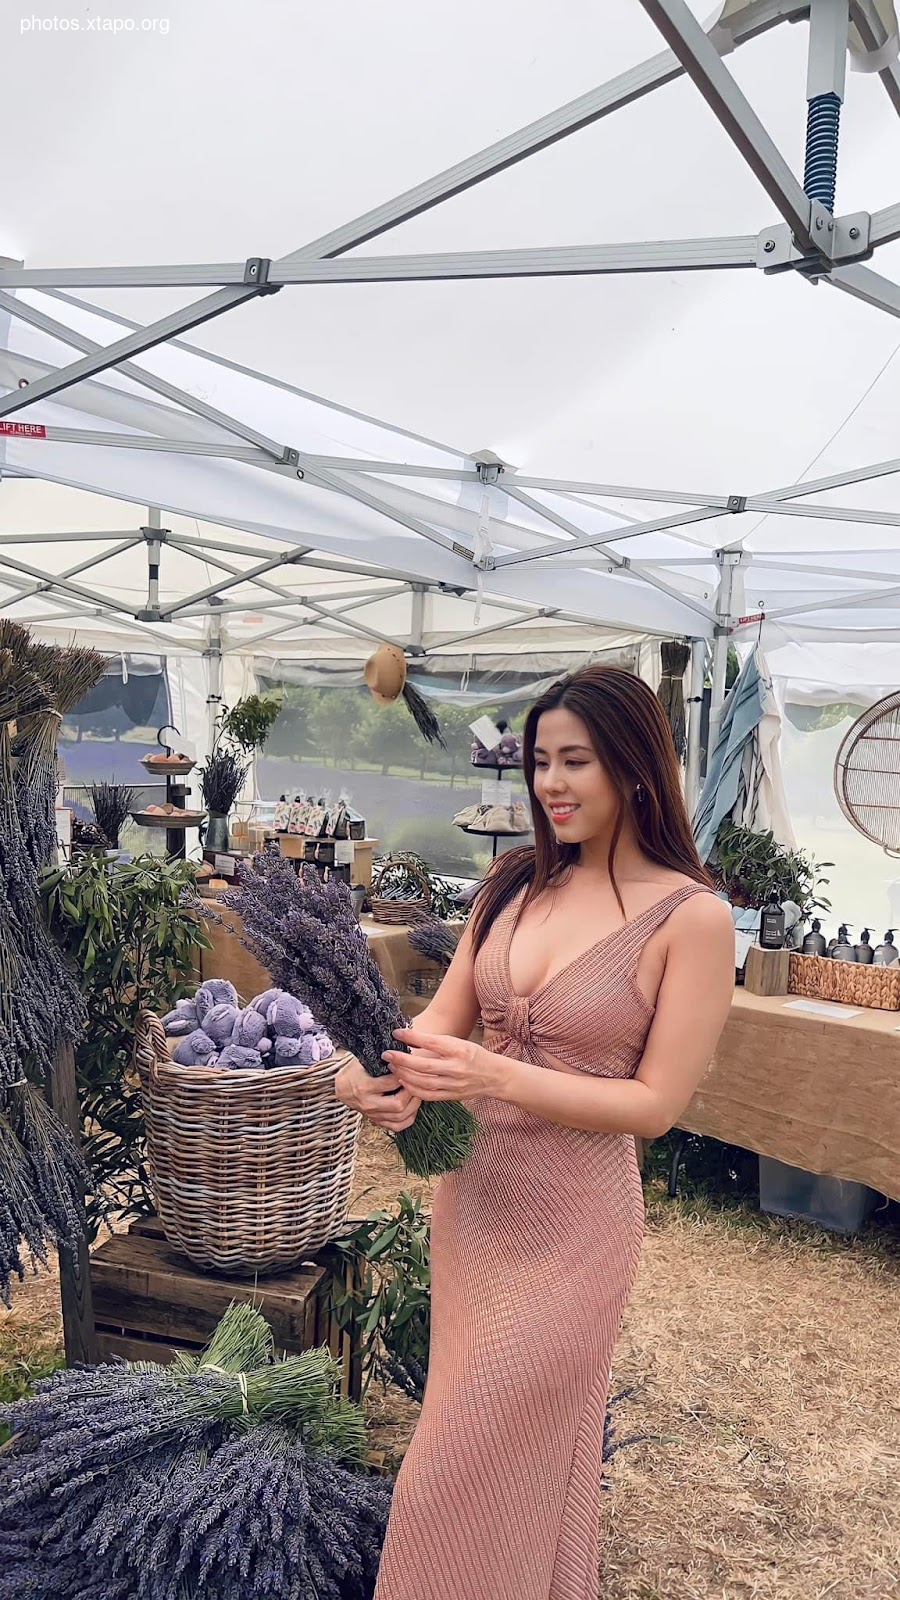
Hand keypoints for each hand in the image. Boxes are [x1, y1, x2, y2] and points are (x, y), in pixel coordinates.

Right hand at [334, 1055, 420, 1132]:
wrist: (343, 1088)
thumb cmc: (356, 1071)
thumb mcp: (364, 1061)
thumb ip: (382, 1061)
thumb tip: (405, 1054)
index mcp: (364, 1086)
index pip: (391, 1083)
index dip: (404, 1074)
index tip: (410, 1067)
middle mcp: (368, 1104)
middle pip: (397, 1104)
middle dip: (411, 1092)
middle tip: (416, 1081)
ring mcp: (373, 1115)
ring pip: (400, 1117)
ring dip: (413, 1105)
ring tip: (417, 1092)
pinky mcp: (377, 1121)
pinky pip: (397, 1126)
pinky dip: (408, 1118)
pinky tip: (412, 1107)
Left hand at [382, 1029, 504, 1101]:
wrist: (495, 1076)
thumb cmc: (474, 1055)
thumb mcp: (459, 1043)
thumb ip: (437, 1043)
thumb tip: (410, 1038)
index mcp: (459, 1049)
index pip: (431, 1042)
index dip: (412, 1037)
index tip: (396, 1033)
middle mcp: (457, 1067)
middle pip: (423, 1065)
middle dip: (402, 1060)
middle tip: (387, 1054)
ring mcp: (454, 1084)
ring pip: (423, 1082)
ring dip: (404, 1074)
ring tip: (392, 1067)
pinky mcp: (451, 1096)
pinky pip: (428, 1095)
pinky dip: (412, 1089)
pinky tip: (403, 1081)